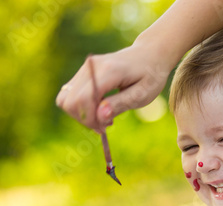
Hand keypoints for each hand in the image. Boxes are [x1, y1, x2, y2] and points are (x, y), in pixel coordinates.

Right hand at [56, 44, 170, 132]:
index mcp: (108, 71)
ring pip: (66, 98)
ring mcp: (86, 67)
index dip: (90, 119)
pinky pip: (71, 94)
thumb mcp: (143, 94)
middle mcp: (92, 66)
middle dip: (84, 119)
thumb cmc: (151, 75)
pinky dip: (81, 107)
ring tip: (103, 118)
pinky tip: (100, 110)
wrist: (150, 54)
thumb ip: (121, 104)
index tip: (106, 128)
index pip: (84, 98)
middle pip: (69, 100)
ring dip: (81, 114)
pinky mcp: (84, 71)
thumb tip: (100, 116)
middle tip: (105, 126)